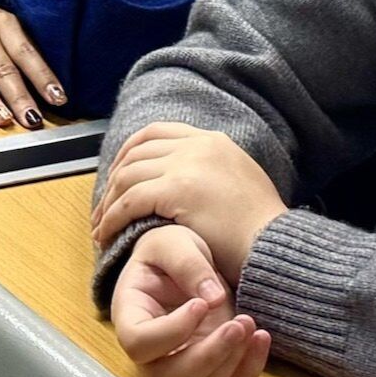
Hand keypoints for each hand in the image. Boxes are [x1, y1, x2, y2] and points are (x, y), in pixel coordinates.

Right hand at [0, 0, 62, 127]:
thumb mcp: (2, 23)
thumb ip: (21, 49)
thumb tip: (48, 87)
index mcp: (1, 22)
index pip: (25, 53)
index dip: (42, 77)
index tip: (58, 99)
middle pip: (1, 69)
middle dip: (18, 97)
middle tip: (32, 119)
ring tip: (4, 120)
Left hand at [89, 121, 287, 275]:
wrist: (274, 244)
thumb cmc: (259, 229)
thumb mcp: (239, 183)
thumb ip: (212, 174)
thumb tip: (189, 183)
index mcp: (213, 140)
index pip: (157, 132)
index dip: (130, 152)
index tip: (119, 176)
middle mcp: (198, 145)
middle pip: (136, 151)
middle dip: (113, 178)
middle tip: (103, 206)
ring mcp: (187, 164)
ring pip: (128, 175)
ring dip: (108, 202)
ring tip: (101, 226)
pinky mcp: (176, 189)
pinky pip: (129, 200)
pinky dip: (112, 217)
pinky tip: (106, 234)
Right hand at [108, 222, 272, 376]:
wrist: (187, 264)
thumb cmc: (170, 253)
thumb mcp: (173, 242)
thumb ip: (187, 264)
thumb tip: (213, 298)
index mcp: (131, 317)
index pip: (138, 343)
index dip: (171, 331)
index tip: (201, 304)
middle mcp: (150, 352)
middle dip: (208, 357)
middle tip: (237, 323)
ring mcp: (178, 366)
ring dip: (229, 367)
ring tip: (248, 325)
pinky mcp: (208, 372)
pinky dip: (248, 372)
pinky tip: (260, 338)